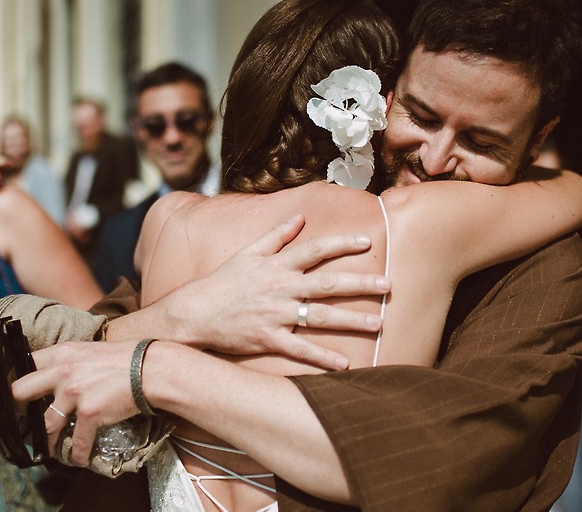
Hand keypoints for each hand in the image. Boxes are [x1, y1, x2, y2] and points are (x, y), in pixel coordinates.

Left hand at [12, 340, 141, 465]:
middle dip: (16, 408)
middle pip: (21, 392)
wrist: (151, 369)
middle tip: (19, 419)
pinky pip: (77, 440)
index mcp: (62, 353)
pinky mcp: (89, 413)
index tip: (12, 392)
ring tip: (49, 449)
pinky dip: (77, 453)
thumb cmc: (127, 357)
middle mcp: (62, 372)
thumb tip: (61, 373)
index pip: (25, 362)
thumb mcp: (91, 350)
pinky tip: (79, 459)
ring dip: (47, 440)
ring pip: (46, 424)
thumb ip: (71, 360)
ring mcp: (74, 393)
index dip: (14, 378)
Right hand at [142, 214, 390, 369]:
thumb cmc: (221, 282)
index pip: (315, 249)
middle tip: (389, 286)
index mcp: (277, 265)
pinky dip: (322, 358)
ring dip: (352, 320)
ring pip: (321, 317)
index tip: (368, 242)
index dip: (342, 244)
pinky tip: (344, 364)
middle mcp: (280, 288)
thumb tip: (300, 217)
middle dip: (361, 284)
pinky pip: (300, 350)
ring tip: (379, 324)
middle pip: (328, 284)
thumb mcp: (247, 252)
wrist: (192, 313)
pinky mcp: (268, 339)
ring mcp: (275, 315)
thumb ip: (276, 235)